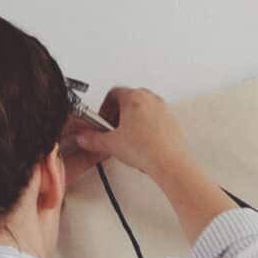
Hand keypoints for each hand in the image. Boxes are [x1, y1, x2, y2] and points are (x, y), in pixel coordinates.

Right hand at [65, 86, 189, 185]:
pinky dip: (147, 129)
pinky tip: (143, 145)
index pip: (112, 94)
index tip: (102, 121)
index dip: (104, 108)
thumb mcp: (111, 144)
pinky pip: (156, 121)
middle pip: (128, 100)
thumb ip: (93, 139)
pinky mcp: (173, 122)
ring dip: (133, 122)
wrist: (171, 164)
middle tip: (114, 130)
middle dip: (118, 115)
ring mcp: (164, 110)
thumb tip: (85, 138)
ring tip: (128, 140)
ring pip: (143, 111)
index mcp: (133, 96)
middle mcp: (150, 99)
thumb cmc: (147, 149)